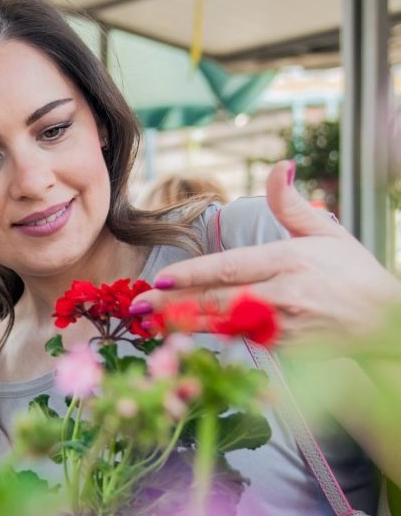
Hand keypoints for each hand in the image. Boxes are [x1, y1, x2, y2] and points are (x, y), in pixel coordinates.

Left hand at [133, 160, 400, 341]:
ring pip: (222, 325)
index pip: (230, 268)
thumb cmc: (353, 273)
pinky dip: (209, 338)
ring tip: (148, 322)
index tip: (162, 278)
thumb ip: (290, 203)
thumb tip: (279, 165)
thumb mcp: (325, 232)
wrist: (387, 323)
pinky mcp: (282, 350)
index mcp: (288, 262)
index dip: (194, 275)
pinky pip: (239, 342)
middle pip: (217, 300)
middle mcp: (282, 296)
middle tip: (139, 305)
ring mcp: (281, 327)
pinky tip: (178, 337)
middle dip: (174, 304)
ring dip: (183, 324)